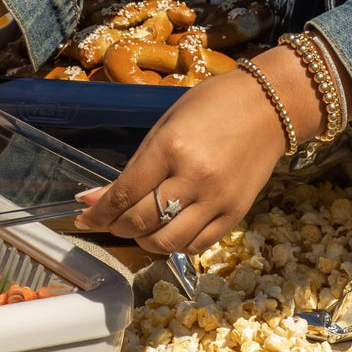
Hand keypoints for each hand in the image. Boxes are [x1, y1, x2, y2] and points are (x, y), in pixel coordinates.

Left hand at [72, 46, 320, 254]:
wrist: (268, 106)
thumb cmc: (210, 106)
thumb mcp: (164, 126)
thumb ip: (133, 166)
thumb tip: (96, 196)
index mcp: (170, 148)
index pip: (124, 193)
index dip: (98, 212)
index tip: (83, 218)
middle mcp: (193, 178)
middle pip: (142, 222)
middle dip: (116, 227)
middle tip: (108, 222)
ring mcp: (217, 200)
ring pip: (168, 242)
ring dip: (144, 242)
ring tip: (137, 229)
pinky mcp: (236, 214)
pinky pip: (198, 245)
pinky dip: (175, 244)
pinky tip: (167, 231)